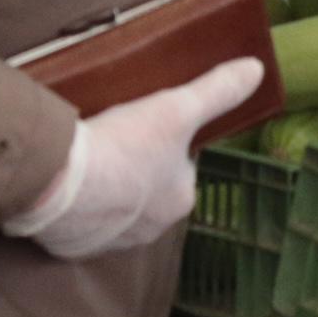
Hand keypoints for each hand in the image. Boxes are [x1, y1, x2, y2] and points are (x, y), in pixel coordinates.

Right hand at [6, 57, 263, 260]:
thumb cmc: (127, 146)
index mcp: (181, 200)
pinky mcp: (73, 247)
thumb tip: (257, 69)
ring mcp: (110, 241)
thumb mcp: (178, 108)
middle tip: (113, 139)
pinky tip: (65, 183)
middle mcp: (151, 230)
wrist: (60, 184)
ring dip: (105, 188)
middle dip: (135, 169)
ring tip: (88, 158)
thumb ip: (218, 91)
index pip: (180, 168)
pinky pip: (80, 223)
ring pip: (114, 209)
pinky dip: (76, 206)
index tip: (145, 126)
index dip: (164, 144)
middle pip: (148, 190)